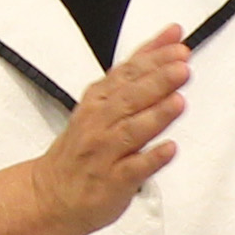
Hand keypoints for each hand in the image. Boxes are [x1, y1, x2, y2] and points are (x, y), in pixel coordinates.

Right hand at [29, 29, 186, 234]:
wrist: (52, 194)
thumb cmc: (85, 146)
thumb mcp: (103, 102)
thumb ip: (136, 73)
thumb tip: (168, 41)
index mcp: (99, 100)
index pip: (127, 73)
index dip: (152, 58)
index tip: (177, 46)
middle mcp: (100, 122)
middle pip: (130, 98)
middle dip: (157, 81)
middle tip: (182, 67)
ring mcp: (106, 152)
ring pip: (131, 130)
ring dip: (155, 115)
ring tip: (178, 101)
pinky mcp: (114, 181)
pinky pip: (134, 169)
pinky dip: (151, 158)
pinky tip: (170, 149)